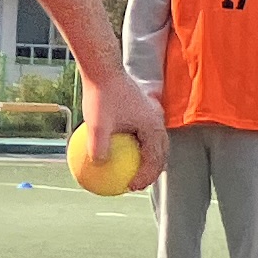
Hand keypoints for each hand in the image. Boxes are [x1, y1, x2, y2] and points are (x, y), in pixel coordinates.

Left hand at [81, 64, 168, 192]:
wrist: (103, 69)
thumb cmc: (100, 95)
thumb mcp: (96, 125)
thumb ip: (98, 147)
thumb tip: (98, 166)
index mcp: (153, 126)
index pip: (155, 159)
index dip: (145, 177)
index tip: (130, 187)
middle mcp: (157, 120)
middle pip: (160, 153)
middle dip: (151, 171)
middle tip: (135, 185)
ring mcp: (151, 113)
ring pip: (153, 142)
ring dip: (145, 158)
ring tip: (130, 172)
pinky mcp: (142, 108)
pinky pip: (142, 132)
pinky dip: (136, 145)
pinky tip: (117, 151)